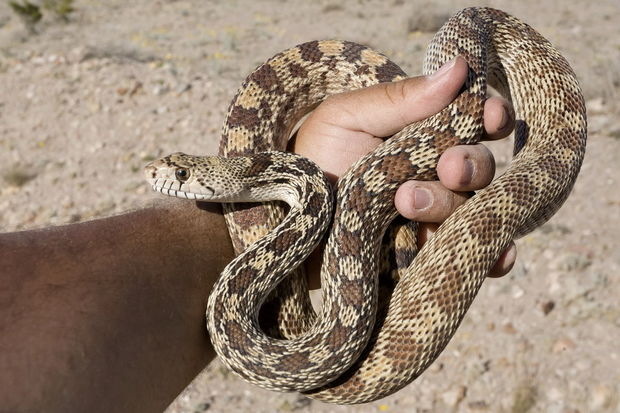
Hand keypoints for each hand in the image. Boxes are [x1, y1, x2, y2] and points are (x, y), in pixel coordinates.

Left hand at [290, 56, 516, 281]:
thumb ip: (398, 99)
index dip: (491, 118)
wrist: (284, 217)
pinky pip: (469, 257)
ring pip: (470, 211)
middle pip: (478, 169)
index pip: (472, 124)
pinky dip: (492, 258)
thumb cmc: (312, 159)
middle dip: (470, 166)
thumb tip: (458, 66)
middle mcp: (434, 175)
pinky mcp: (424, 256)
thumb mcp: (345, 119)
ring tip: (404, 203)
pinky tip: (495, 257)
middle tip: (447, 168)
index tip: (490, 117)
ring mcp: (432, 217)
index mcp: (421, 136)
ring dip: (449, 206)